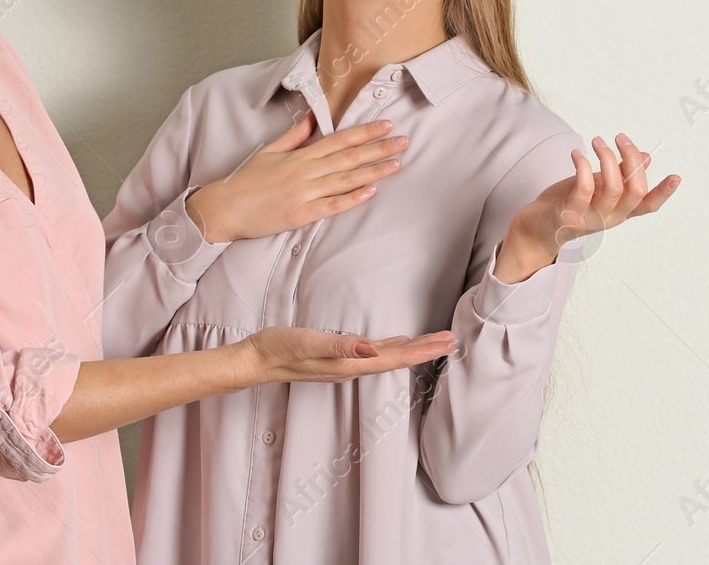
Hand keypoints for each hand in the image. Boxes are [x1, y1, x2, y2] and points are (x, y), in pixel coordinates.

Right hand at [186, 113, 407, 243]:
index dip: (365, 132)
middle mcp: (305, 171)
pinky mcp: (301, 214)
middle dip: (378, 147)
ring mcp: (304, 192)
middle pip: (349, 157)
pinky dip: (352, 198)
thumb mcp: (269, 151)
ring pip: (345, 179)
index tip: (386, 124)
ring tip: (396, 163)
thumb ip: (294, 135)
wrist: (225, 207)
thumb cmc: (246, 180)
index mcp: (300, 155)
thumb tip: (311, 116)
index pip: (339, 140)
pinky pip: (332, 205)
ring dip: (373, 171)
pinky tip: (370, 192)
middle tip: (404, 140)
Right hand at [236, 326, 456, 386]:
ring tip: (434, 343)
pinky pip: (372, 353)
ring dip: (412, 350)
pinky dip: (390, 348)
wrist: (255, 359)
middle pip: (398, 359)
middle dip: (426, 351)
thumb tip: (371, 350)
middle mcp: (352, 367)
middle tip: (453, 341)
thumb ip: (340, 346)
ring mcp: (344, 363)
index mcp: (350, 364)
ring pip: (387, 357)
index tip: (448, 343)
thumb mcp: (308, 343)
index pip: (396, 359)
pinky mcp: (336, 356)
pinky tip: (395, 342)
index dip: (423, 352)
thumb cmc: (279, 348)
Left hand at [496, 133, 679, 282]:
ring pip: (612, 188)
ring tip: (598, 141)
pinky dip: (582, 166)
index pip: (648, 205)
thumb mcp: (597, 186)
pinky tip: (576, 154)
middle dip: (631, 159)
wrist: (535, 227)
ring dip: (607, 159)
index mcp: (619, 211)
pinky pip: (583, 189)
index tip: (676, 176)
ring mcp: (590, 219)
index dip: (664, 193)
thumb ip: (621, 174)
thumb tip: (647, 157)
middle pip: (634, 191)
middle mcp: (609, 218)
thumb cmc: (567, 203)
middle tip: (620, 138)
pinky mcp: (569, 215)